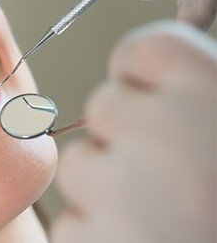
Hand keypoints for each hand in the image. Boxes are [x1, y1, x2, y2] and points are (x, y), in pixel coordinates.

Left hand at [51, 21, 216, 242]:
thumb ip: (193, 98)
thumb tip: (139, 82)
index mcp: (210, 88)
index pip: (140, 53)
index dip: (147, 81)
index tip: (169, 107)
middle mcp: (162, 129)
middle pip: (104, 107)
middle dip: (129, 138)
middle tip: (177, 179)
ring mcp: (123, 192)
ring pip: (79, 165)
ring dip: (110, 191)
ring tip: (167, 222)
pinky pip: (73, 224)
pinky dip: (101, 238)